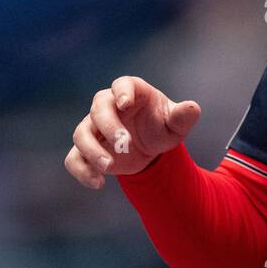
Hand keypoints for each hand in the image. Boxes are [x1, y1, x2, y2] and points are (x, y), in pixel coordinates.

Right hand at [64, 76, 200, 187]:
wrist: (150, 148)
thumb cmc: (162, 127)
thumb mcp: (175, 124)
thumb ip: (183, 116)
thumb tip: (192, 108)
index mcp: (131, 92)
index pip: (122, 84)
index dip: (122, 91)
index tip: (125, 103)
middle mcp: (108, 106)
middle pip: (98, 108)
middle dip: (109, 126)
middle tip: (124, 144)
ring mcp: (94, 128)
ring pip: (81, 133)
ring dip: (91, 150)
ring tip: (108, 167)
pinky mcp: (88, 150)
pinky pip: (74, 158)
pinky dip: (82, 171)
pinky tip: (99, 183)